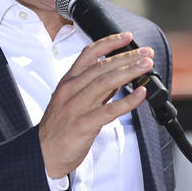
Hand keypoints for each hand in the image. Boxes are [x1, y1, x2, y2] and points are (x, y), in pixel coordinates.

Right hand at [39, 32, 153, 178]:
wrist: (44, 153)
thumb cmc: (59, 128)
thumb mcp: (72, 101)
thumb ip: (94, 88)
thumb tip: (117, 77)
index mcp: (69, 82)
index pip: (88, 54)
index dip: (109, 43)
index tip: (127, 37)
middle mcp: (72, 90)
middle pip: (102, 67)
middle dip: (126, 57)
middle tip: (146, 53)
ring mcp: (77, 106)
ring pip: (105, 83)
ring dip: (128, 72)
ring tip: (146, 66)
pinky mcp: (83, 124)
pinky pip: (109, 110)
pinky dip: (127, 101)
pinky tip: (141, 94)